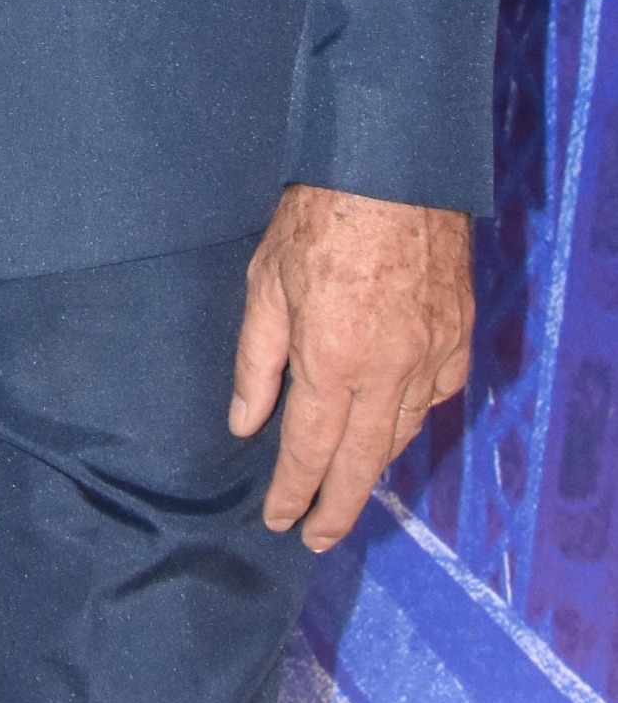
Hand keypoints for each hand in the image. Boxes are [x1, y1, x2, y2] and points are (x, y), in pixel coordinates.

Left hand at [229, 185, 471, 550]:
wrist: (393, 165)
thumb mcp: (265, 283)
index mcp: (332, 359)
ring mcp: (431, 355)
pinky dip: (412, 416)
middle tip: (319, 537)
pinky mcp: (458, 335)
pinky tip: (394, 421)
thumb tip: (244, 423)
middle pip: (364, 462)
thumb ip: (256, 362)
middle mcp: (387, 370)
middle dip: (338, 507)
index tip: (280, 521)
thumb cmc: (318, 216)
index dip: (293, 492)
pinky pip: (436, 395)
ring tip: (348, 485)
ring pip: (403, 433)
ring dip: (374, 465)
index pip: (309, 450)